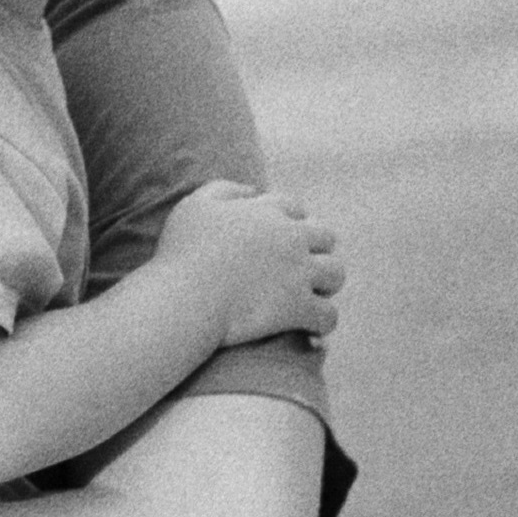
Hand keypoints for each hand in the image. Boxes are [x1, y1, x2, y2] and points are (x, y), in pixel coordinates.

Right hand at [157, 178, 344, 347]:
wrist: (182, 298)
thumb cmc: (182, 254)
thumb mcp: (196, 207)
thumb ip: (224, 189)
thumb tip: (252, 191)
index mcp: (268, 211)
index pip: (294, 208)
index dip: (290, 221)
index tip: (281, 237)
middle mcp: (291, 238)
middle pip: (325, 236)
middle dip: (316, 249)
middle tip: (301, 266)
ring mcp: (298, 274)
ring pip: (335, 274)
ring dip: (326, 283)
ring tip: (312, 294)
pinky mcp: (298, 308)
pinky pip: (328, 316)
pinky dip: (322, 321)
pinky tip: (309, 327)